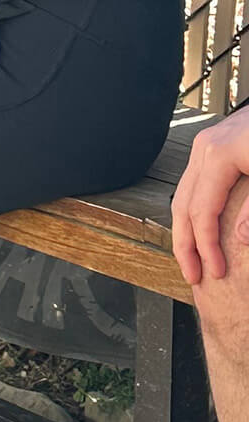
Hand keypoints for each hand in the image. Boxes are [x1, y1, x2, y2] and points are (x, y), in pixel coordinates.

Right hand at [173, 110, 248, 283]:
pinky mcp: (215, 146)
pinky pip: (195, 183)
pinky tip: (202, 227)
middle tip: (193, 275)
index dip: (206, 246)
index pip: (201, 210)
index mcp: (218, 155)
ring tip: (192, 257)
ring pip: (183, 193)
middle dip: (185, 243)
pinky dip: (194, 209)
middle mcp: (204, 148)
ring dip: (186, 228)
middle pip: (182, 203)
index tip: (216, 273)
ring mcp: (206, 145)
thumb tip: (239, 238)